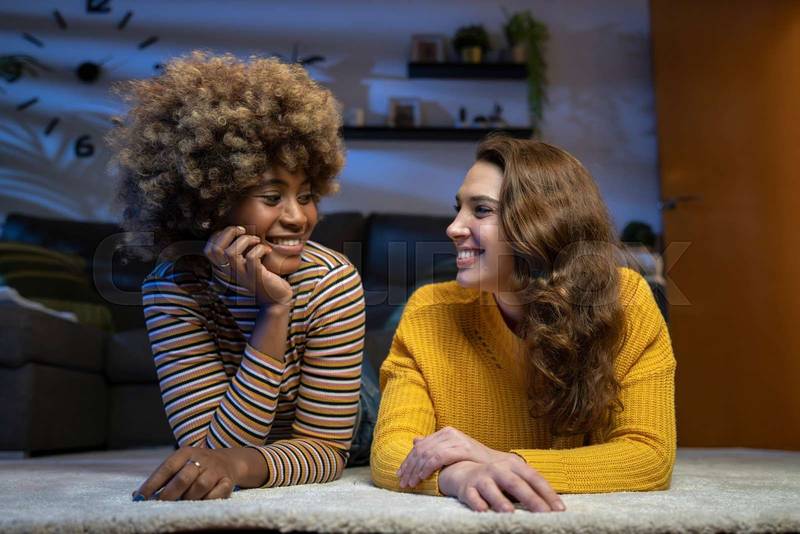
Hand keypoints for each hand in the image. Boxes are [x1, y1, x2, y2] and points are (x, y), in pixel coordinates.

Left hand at [132, 447, 238, 500]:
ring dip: (189, 497)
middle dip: (169, 494)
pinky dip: (208, 499)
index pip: (166, 468)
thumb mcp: (179, 465)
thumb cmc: (196, 466)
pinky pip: (217, 493)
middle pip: (183, 478)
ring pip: (200, 486)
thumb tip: (136, 496)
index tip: (139, 498)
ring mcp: (215, 470)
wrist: (229, 460)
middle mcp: (201, 459)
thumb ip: (161, 479)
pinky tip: (202, 501)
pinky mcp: (228, 480)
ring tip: (183, 502)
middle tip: (161, 505)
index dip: (152, 484)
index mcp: (185, 453)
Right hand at [203, 225, 292, 305]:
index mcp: (227, 268)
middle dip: (228, 232)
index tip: (234, 232)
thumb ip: (240, 251)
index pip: (209, 251)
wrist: (276, 299)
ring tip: (257, 240)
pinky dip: (261, 248)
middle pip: (215, 250)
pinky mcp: (256, 277)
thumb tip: (238, 230)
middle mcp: (231, 272)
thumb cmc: (263, 276)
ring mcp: (242, 275)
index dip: (218, 235)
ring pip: (231, 253)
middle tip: (243, 230)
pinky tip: (268, 250)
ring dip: (246, 239)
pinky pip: (252, 258)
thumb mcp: (247, 263)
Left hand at [397, 426, 518, 487]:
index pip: (421, 445)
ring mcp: (455, 439)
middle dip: (409, 467)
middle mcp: (449, 433)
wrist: (496, 465)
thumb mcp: (452, 450)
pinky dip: (427, 468)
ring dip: (415, 470)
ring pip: (427, 454)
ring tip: (410, 483)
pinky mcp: (461, 448)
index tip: (400, 473)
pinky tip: (422, 477)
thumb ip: (434, 445)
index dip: (408, 460)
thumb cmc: (474, 460)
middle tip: (402, 481)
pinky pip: (437, 457)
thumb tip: (416, 440)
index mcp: (445, 432)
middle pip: (421, 449)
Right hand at [438, 459, 565, 512]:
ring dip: (500, 501)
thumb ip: (530, 487)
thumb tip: (554, 507)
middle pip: (516, 484)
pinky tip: (483, 511)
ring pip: (491, 489)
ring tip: (510, 513)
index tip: (560, 509)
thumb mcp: (514, 477)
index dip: (548, 493)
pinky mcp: (467, 489)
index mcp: (514, 465)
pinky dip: (477, 504)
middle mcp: (498, 469)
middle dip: (531, 499)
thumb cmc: (496, 479)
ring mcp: (482, 478)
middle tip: (544, 513)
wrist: (463, 472)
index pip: (534, 478)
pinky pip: (472, 496)